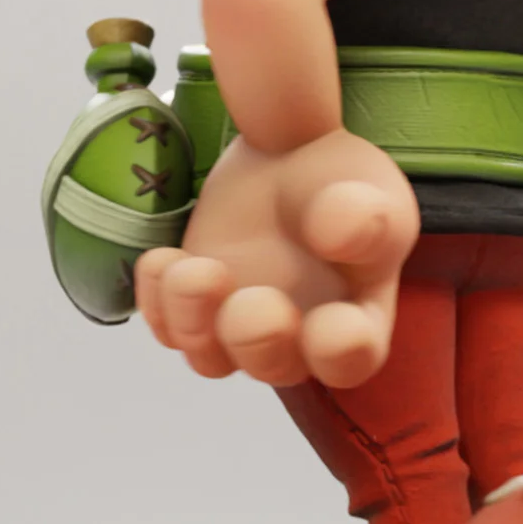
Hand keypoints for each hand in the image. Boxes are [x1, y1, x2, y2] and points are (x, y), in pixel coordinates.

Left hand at [134, 127, 416, 389]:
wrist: (289, 157)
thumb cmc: (342, 183)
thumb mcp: (365, 183)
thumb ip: (361, 209)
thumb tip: (337, 231)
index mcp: (356, 315)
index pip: (353, 356)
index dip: (340, 352)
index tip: (329, 324)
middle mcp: (298, 339)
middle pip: (275, 366)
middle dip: (257, 341)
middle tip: (253, 301)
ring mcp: (239, 328)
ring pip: (210, 356)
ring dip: (194, 322)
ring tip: (191, 270)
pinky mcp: (195, 308)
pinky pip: (167, 326)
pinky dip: (157, 301)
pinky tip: (161, 260)